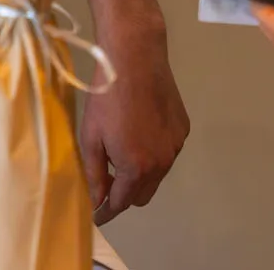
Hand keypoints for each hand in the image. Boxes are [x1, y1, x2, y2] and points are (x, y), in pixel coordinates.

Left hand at [79, 19, 188, 223]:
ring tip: (120, 146)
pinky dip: (153, 150)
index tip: (97, 214)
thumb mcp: (91, 137)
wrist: (135, 58)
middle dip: (124, 193)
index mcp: (137, 168)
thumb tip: (97, 200)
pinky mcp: (183, 129)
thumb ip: (95, 174)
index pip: (123, 204)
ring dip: (139, 171)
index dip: (108, 211)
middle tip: (105, 178)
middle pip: (142, 195)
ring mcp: (176, 146)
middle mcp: (162, 163)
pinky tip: (139, 127)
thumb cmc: (105, 97)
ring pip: (157, 174)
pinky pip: (166, 151)